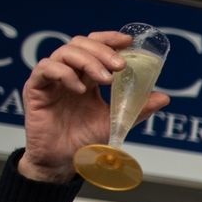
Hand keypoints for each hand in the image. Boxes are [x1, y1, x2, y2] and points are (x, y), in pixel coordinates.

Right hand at [18, 31, 170, 182]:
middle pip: (81, 43)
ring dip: (88, 61)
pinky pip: (46, 69)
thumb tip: (165, 98)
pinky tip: (80, 89)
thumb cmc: (85, 140)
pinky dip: (64, 73)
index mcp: (87, 76)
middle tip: (120, 66)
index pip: (95, 46)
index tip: (128, 41)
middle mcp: (69, 73)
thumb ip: (138, 109)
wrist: (63, 162)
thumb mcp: (116, 122)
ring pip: (65, 52)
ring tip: (104, 79)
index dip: (110, 39)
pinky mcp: (36, 88)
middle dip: (103, 50)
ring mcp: (52, 79)